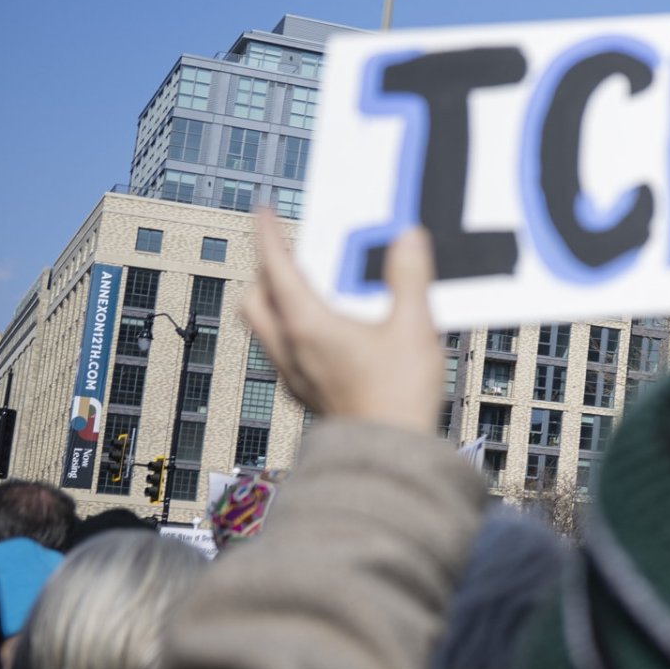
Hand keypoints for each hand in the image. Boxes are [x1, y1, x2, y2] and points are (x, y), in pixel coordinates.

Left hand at [237, 213, 442, 433]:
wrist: (385, 456)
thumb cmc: (396, 398)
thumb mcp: (414, 329)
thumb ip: (409, 278)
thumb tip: (407, 239)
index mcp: (307, 325)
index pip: (277, 267)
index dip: (269, 235)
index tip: (264, 212)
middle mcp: (289, 348)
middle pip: (255, 298)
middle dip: (264, 271)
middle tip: (286, 254)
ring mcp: (292, 373)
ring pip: (263, 327)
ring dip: (274, 302)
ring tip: (303, 291)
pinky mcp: (303, 393)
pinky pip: (280, 351)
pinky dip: (289, 331)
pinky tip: (322, 335)